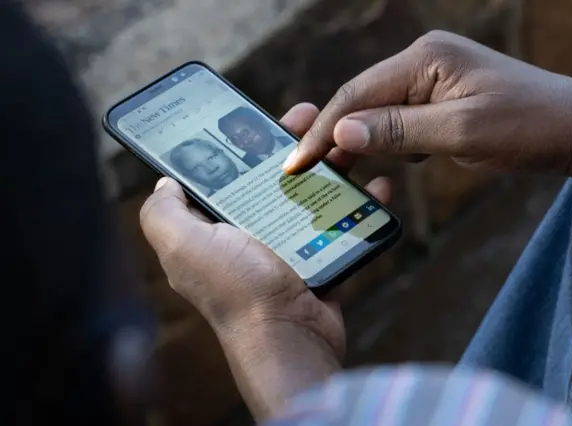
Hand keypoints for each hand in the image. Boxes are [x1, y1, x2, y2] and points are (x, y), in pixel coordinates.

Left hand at [139, 103, 391, 417]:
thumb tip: (165, 181)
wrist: (290, 337)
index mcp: (213, 228)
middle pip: (271, 176)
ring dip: (329, 166)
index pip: (224, 173)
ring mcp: (286, 248)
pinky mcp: (319, 259)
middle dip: (291, 144)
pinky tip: (375, 186)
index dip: (239, 142)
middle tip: (312, 117)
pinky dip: (358, 205)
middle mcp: (247, 236)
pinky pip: (339, 223)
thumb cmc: (237, 290)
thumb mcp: (183, 245)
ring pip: (309, 194)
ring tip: (348, 142)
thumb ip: (163, 212)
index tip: (258, 116)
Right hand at [283, 30, 571, 180]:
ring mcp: (431, 80)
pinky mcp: (440, 99)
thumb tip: (341, 133)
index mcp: (425, 60)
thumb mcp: (461, 131)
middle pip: (362, 100)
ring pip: (379, 113)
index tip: (297, 162)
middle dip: (334, 137)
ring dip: (359, 143)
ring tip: (333, 174)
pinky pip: (400, 121)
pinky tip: (379, 164)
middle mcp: (423, 63)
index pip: (357, 94)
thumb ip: (398, 131)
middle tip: (306, 172)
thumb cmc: (526, 125)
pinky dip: (387, 144)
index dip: (323, 129)